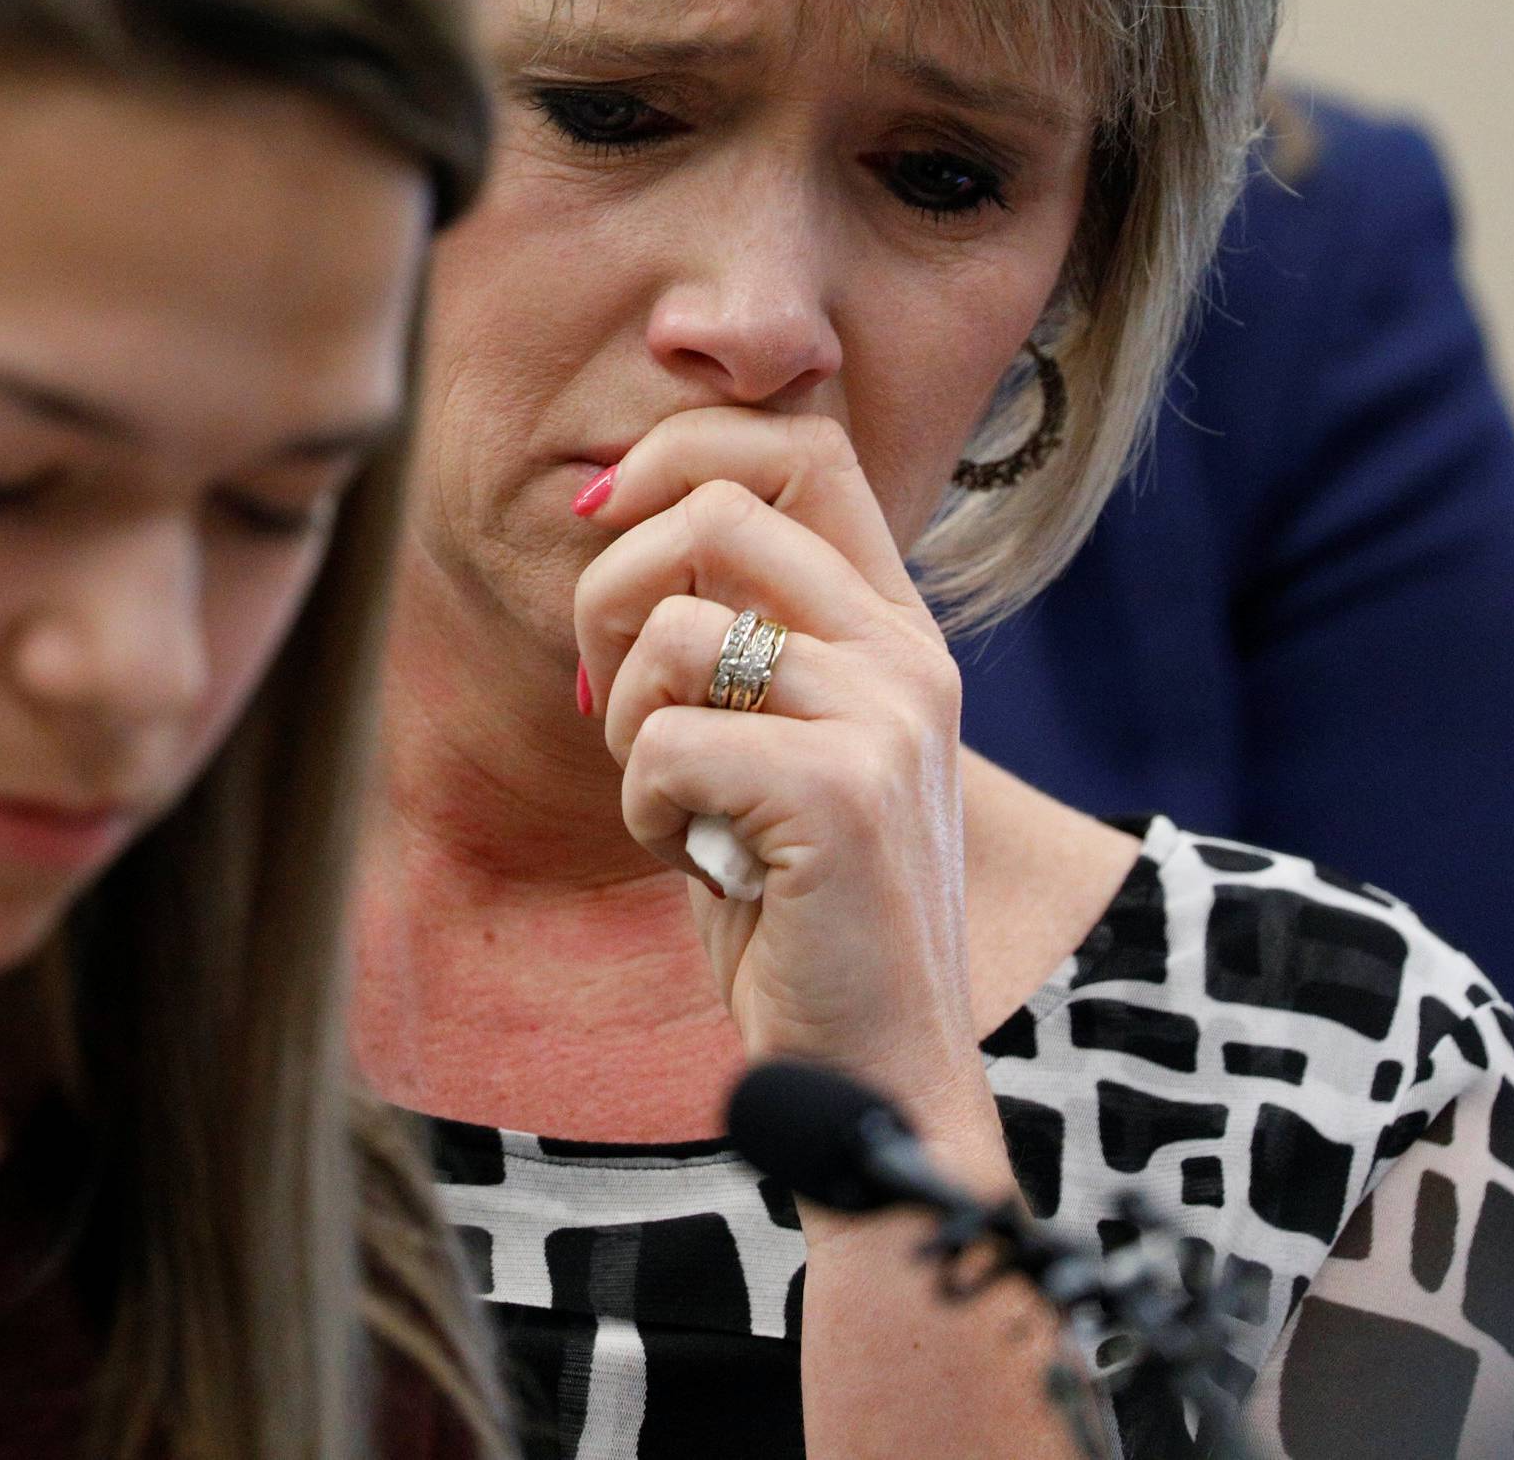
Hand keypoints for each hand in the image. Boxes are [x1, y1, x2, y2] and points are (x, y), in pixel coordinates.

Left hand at [572, 409, 988, 1128]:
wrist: (873, 1067)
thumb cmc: (795, 905)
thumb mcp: (778, 742)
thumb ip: (738, 635)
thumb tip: (610, 520)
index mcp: (896, 625)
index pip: (804, 445)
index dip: (686, 452)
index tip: (607, 517)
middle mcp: (907, 651)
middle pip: (718, 508)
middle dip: (611, 589)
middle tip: (606, 693)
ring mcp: (885, 716)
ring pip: (673, 627)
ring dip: (623, 719)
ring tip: (669, 799)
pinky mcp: (840, 792)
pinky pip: (666, 742)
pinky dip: (645, 804)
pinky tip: (696, 859)